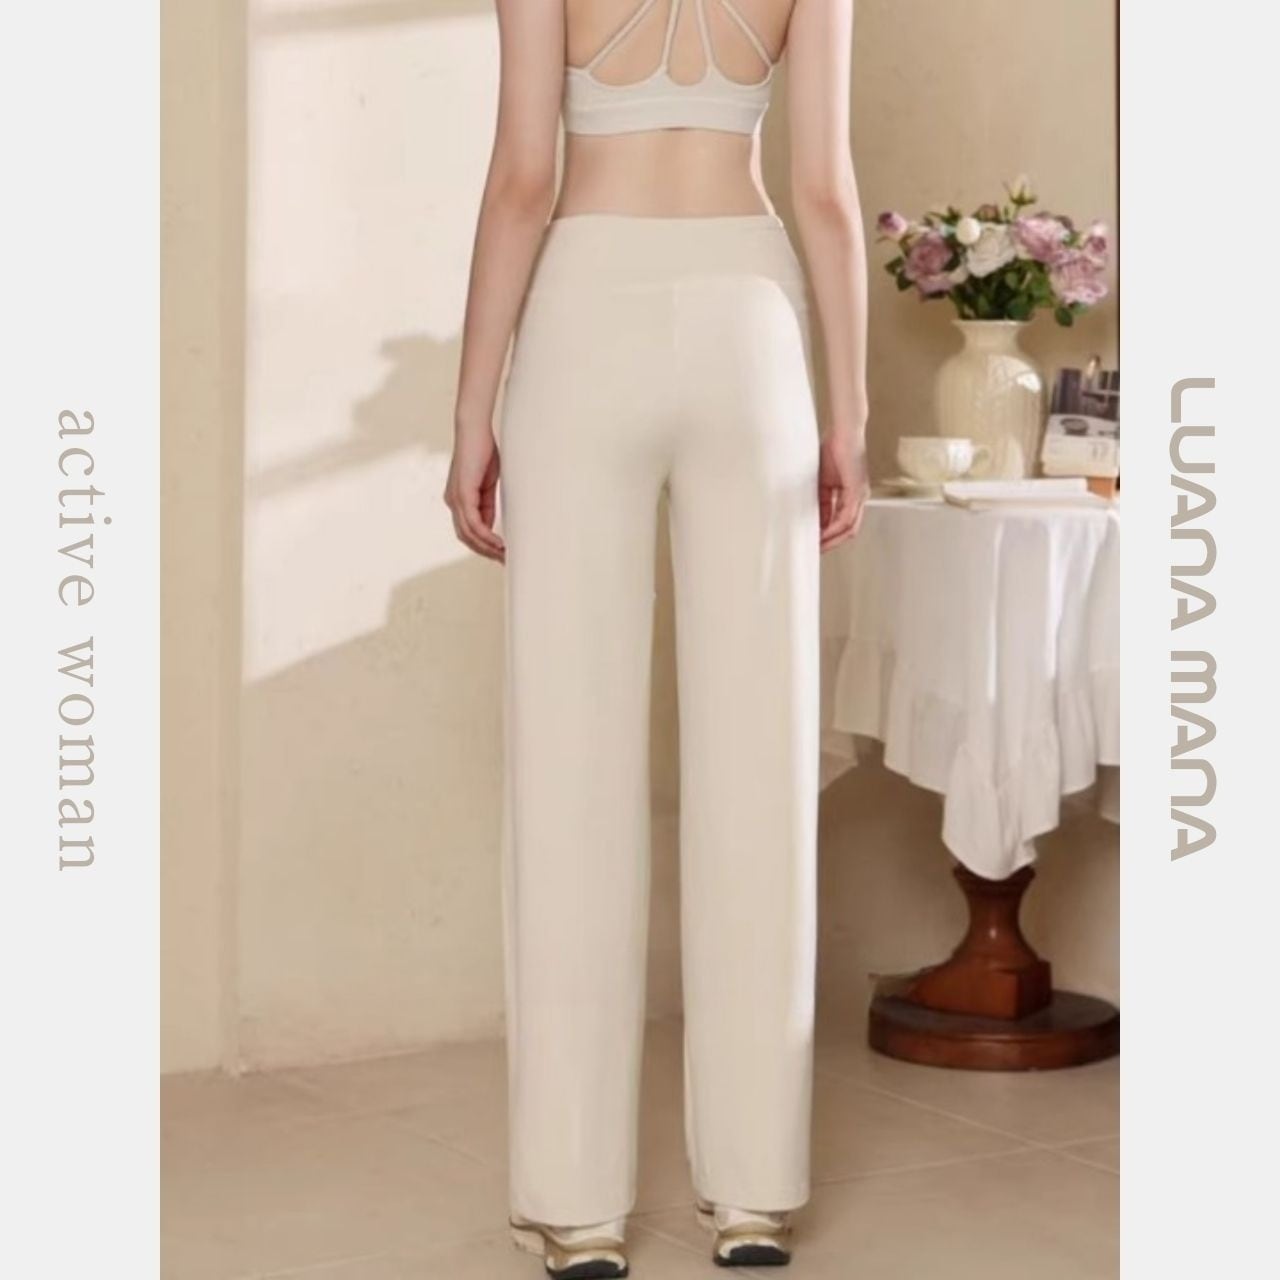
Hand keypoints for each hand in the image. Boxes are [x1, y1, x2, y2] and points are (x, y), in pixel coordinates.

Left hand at [444, 427, 504, 562]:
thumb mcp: (487, 484)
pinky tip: (498, 543)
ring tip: (503, 555)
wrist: (474, 430)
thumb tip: (490, 525)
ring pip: (468, 534)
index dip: (484, 545)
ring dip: (486, 548)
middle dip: (484, 552)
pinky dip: (486, 536)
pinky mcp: (462, 495)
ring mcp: (456, 499)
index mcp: (458, 499)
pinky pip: (473, 523)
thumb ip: (487, 504)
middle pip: (466, 537)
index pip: (468, 530)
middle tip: (503, 560)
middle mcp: (453, 502)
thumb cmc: (483, 451)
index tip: (500, 553)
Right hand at [818, 428, 869, 552]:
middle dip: (832, 543)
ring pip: (849, 528)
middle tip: (816, 551)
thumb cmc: (833, 449)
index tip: (814, 542)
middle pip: (849, 531)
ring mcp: (861, 496)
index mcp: (853, 495)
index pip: (842, 522)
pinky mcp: (857, 492)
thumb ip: (822, 501)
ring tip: (817, 546)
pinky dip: (833, 528)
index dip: (829, 535)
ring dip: (833, 540)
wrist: (843, 431)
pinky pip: (846, 518)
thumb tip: (816, 520)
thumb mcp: (823, 481)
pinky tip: (822, 533)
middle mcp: (860, 498)